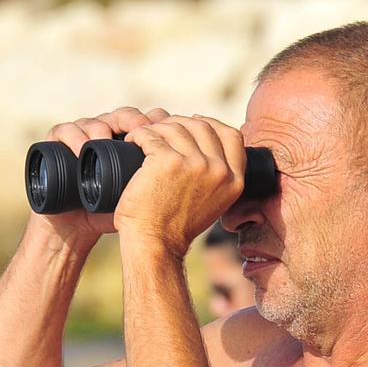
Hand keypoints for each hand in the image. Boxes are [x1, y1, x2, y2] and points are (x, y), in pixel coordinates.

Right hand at [33, 108, 170, 247]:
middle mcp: (106, 133)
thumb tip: (210, 182)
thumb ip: (172, 189)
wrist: (76, 227)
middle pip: (122, 115)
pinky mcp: (56, 143)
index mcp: (128, 141)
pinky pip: (64, 130)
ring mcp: (81, 135)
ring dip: (102, 128)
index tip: (169, 136)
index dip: (158, 124)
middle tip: (141, 133)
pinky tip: (82, 147)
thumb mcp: (144, 198)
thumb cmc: (110, 213)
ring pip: (94, 121)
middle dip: (133, 122)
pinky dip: (73, 136)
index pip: (146, 121)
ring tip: (107, 142)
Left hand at [111, 114, 248, 254]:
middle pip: (202, 125)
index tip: (192, 124)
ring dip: (155, 128)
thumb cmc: (177, 225)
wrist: (156, 243)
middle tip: (160, 131)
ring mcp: (195, 164)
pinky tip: (133, 141)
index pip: (231, 135)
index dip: (211, 124)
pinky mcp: (168, 161)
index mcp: (234, 180)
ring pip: (175, 127)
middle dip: (178, 123)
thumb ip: (218, 178)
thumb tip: (210, 150)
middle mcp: (219, 170)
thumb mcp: (213, 202)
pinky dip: (139, 134)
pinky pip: (151, 134)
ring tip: (142, 138)